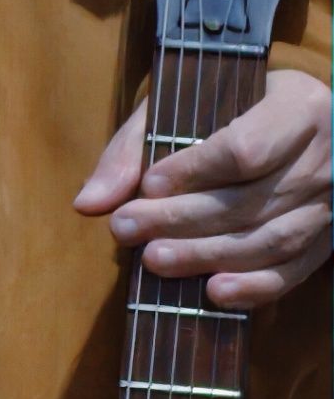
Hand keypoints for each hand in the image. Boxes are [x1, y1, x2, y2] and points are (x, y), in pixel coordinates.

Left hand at [75, 69, 332, 309]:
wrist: (300, 129)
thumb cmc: (231, 110)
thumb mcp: (183, 106)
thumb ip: (133, 147)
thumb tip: (88, 203)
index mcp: (297, 106)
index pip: (243, 149)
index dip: (192, 173)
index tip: (148, 186)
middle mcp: (325, 156)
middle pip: (250, 200)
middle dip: (182, 220)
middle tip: (127, 230)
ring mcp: (332, 202)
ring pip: (271, 240)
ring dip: (208, 256)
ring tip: (154, 260)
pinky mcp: (329, 240)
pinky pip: (294, 271)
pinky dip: (255, 287)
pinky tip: (213, 292)